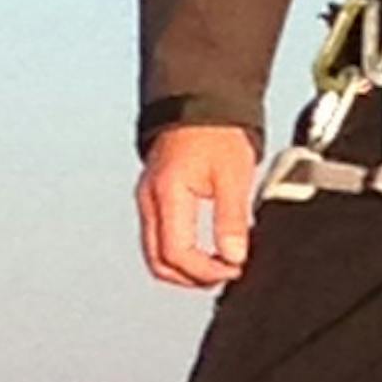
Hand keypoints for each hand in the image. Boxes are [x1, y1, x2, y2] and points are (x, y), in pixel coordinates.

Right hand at [137, 125, 259, 288]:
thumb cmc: (217, 133)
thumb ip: (231, 218)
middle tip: (226, 272)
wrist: (200, 104)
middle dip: (193, 277)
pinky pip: (158, 240)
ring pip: (155, 255)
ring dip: (185, 269)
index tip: (233, 268)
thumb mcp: (233, 174)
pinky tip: (206, 250)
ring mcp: (147, 201)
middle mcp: (149, 200)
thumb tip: (234, 256)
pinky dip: (179, 254)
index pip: (176, 253)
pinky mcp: (153, 200)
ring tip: (219, 264)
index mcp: (167, 193)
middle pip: (159, 262)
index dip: (205, 270)